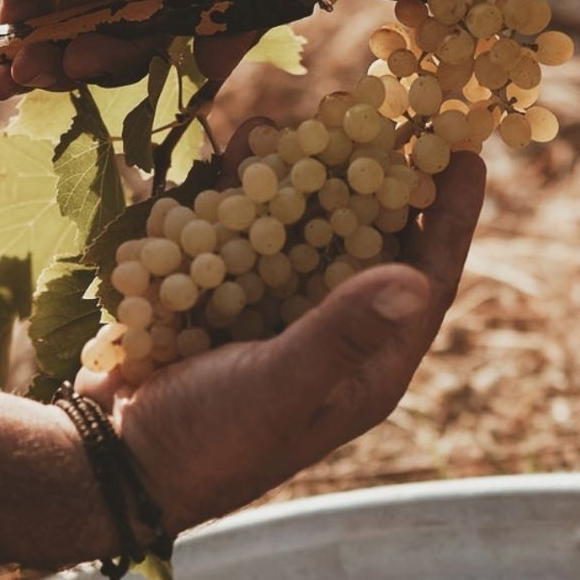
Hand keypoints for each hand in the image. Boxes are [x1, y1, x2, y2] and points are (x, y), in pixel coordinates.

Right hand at [75, 154, 485, 534]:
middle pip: (369, 243)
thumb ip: (339, 333)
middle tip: (385, 115)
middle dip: (375, 179)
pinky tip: (237, 151)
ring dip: (304, 176)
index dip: (450, 219)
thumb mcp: (280, 386)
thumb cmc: (209, 442)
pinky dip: (242, 192)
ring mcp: (273, 314)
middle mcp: (328, 335)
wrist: (112, 464)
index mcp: (365, 368)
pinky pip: (245, 231)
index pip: (427, 284)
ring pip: (305, 228)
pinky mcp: (220, 297)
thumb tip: (415, 277)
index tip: (467, 154)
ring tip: (304, 124)